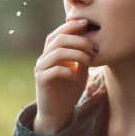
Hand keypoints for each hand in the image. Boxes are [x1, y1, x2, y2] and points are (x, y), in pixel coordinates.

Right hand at [33, 19, 97, 133]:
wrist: (58, 112)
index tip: (87, 23)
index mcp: (52, 52)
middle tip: (93, 48)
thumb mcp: (80, 70)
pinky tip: (77, 77)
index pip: (58, 33)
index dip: (71, 26)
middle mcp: (44, 57)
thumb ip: (82, 56)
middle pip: (58, 39)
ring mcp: (40, 68)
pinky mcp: (41, 80)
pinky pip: (55, 70)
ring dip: (76, 54)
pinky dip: (69, 71)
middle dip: (78, 40)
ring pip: (57, 52)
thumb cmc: (69, 89)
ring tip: (88, 60)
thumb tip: (92, 39)